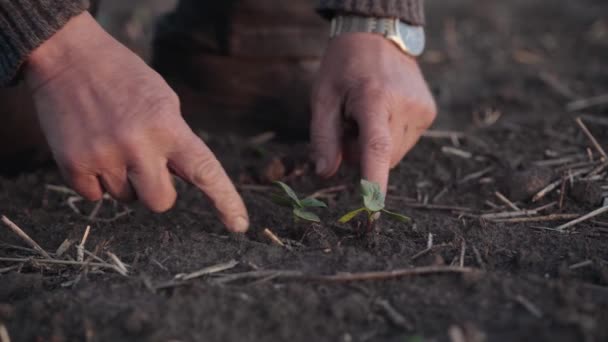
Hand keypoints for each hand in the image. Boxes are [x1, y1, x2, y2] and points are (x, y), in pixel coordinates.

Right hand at [24, 12, 248, 231]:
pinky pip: (94, 195)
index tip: (240, 225)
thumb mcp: (163, 101)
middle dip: (156, 190)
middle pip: (161, 202)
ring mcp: (104, 157)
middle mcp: (139, 145)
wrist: (67, 55)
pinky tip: (91, 147)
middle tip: (144, 162)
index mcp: (168, 127)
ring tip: (111, 141)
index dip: (225, 200)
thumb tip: (182, 180)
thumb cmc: (124, 78)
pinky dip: (95, 179)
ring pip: (126, 198)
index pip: (205, 171)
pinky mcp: (73, 164)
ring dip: (123, 179)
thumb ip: (176, 140)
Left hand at [311, 33, 436, 191]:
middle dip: (361, 154)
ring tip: (366, 116)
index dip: (374, 181)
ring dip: (377, 146)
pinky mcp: (429, 113)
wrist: (378, 36)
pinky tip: (382, 113)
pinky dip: (390, 138)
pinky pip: (405, 143)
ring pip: (395, 154)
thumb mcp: (322, 96)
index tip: (373, 208)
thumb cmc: (344, 67)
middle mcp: (405, 105)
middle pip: (382, 158)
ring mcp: (422, 110)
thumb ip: (323, 137)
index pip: (376, 147)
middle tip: (348, 126)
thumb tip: (325, 174)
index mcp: (374, 98)